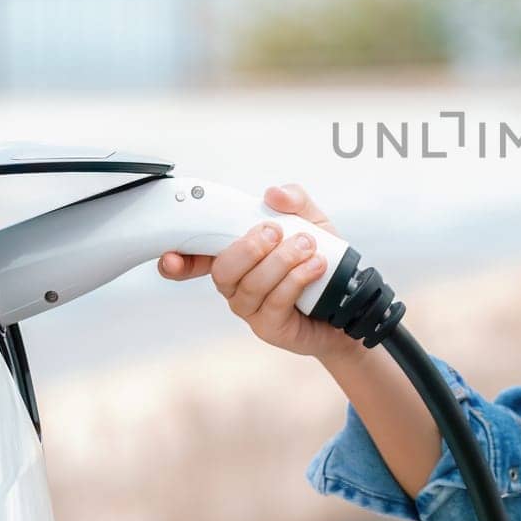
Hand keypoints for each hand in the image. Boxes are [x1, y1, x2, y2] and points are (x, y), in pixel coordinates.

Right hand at [158, 183, 363, 361]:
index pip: (196, 259)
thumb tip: (273, 193)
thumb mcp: (312, 221)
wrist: (350, 301)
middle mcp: (238, 285)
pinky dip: (296, 278)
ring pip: (250, 285)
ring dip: (280, 261)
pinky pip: (275, 302)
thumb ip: (294, 201)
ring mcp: (252, 309)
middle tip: (274, 231)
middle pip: (222, 270)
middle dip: (246, 248)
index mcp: (238, 258)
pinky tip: (316, 266)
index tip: (170, 256)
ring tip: (307, 246)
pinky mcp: (272, 327)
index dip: (178, 259)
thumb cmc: (322, 260)